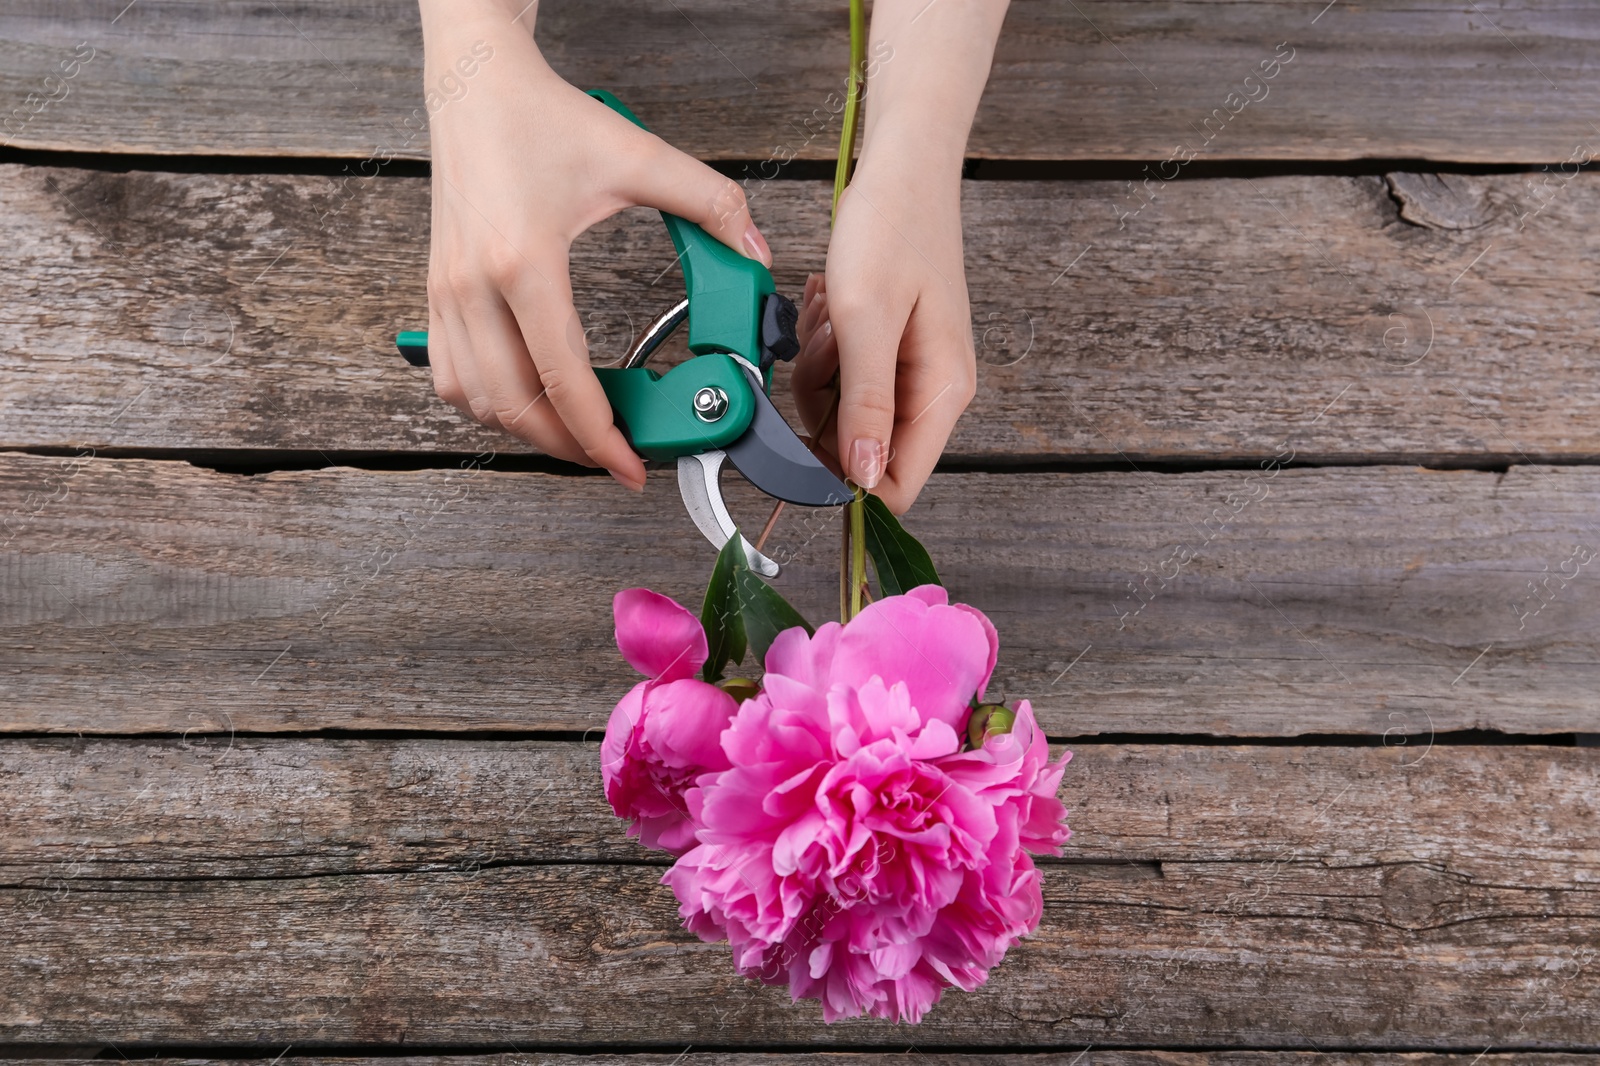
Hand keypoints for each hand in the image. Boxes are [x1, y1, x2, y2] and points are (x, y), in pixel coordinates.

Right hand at [418, 0, 771, 490]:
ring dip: (527, 430)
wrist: (476, 86)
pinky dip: (488, 405)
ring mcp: (447, 293)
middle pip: (516, 408)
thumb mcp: (638, 155)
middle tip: (612, 458)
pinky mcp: (436, 292)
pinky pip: (451, 378)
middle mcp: (475, 285)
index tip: (630, 466)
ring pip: (477, 403)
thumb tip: (753, 253)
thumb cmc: (544, 118)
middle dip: (568, 448)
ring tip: (578, 432)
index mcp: (525, 260)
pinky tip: (528, 398)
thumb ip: (711, 203)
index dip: (600, 437)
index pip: (563, 379)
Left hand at [791, 162, 975, 513]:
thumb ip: (864, 402)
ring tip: (830, 315)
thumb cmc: (894, 226)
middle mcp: (931, 389)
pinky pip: (839, 377)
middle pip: (859, 449)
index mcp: (942, 391)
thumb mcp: (866, 317)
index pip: (898, 484)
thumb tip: (864, 475)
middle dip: (824, 407)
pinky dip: (822, 349)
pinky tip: (830, 308)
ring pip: (839, 412)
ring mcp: (909, 370)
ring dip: (818, 370)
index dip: (848, 484)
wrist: (902, 166)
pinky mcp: (887, 350)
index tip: (803, 450)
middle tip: (826, 345)